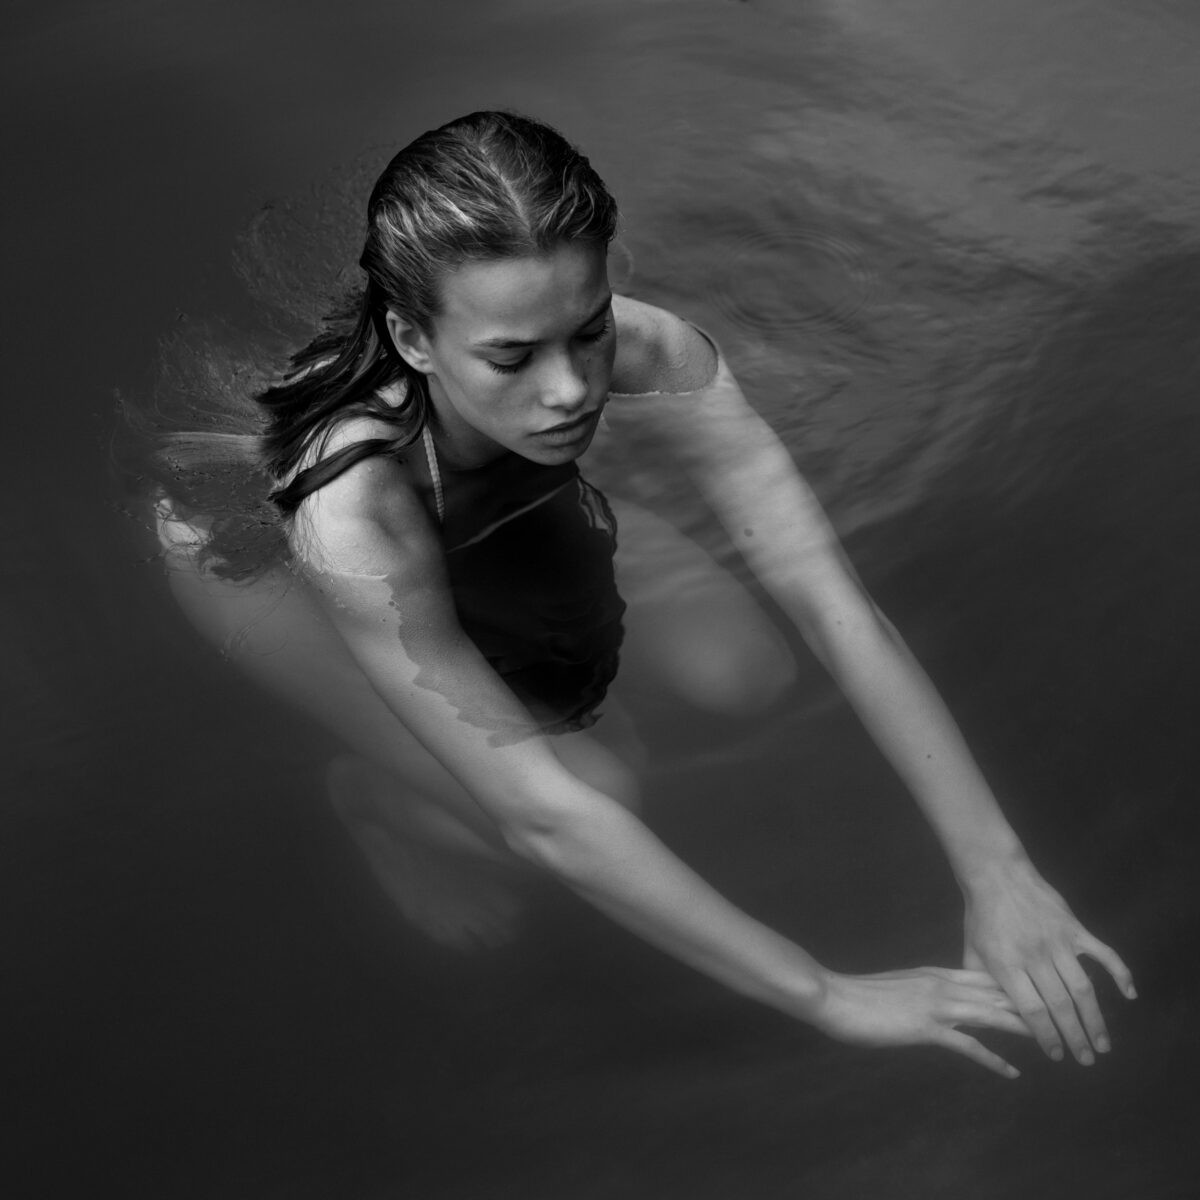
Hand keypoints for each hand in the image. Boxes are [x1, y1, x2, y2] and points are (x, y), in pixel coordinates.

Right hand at [812, 966, 1033, 1077]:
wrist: (836, 997)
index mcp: (936, 972)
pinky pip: (969, 1045)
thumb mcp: (899, 985)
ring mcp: (936, 1005)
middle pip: (997, 992)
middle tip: (1063, 1015)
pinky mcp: (927, 1028)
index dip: (1018, 984)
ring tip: (1051, 1041)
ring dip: (1023, 1028)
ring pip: (991, 1014)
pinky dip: (993, 1060)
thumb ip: (923, 988)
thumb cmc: (860, 994)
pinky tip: (1012, 1072)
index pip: (986, 976)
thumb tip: (942, 998)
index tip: (1044, 990)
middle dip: (1031, 1003)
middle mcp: (942, 984)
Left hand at [962, 856, 1135, 1065]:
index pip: (1031, 1010)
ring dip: (1096, 1019)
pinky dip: (1120, 973)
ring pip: (1083, 988)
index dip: (1046, 1035)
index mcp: (1007, 965)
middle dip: (1075, 1037)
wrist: (996, 874)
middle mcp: (1034, 956)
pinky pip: (1104, 953)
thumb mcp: (971, 951)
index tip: (1057, 1055)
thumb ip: (980, 984)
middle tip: (1086, 1060)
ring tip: (1103, 1044)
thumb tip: (983, 1014)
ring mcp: (1058, 941)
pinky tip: (1130, 994)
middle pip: (1060, 1005)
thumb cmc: (981, 916)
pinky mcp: (1074, 928)